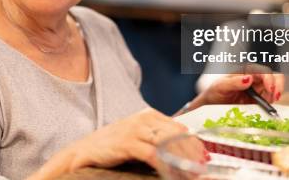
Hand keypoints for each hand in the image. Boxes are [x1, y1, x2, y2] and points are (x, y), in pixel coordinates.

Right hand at [66, 108, 206, 170]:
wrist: (83, 151)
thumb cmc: (112, 147)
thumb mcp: (137, 138)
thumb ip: (157, 140)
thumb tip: (183, 153)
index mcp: (149, 115)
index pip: (180, 127)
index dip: (194, 144)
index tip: (205, 158)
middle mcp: (143, 118)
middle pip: (177, 134)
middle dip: (192, 153)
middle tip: (202, 168)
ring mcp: (135, 129)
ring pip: (169, 143)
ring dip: (183, 160)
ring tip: (191, 173)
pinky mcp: (127, 143)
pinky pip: (153, 154)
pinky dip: (166, 165)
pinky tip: (172, 174)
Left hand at [184, 73, 284, 113]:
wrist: (211, 106)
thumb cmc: (214, 92)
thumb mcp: (220, 86)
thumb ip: (234, 82)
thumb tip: (248, 78)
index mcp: (246, 71)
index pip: (263, 71)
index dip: (269, 79)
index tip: (270, 89)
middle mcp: (254, 79)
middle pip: (274, 78)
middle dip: (277, 87)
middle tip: (274, 97)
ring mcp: (258, 90)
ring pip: (275, 90)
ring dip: (274, 97)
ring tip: (267, 104)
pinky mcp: (259, 101)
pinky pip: (270, 101)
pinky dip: (271, 105)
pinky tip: (266, 108)